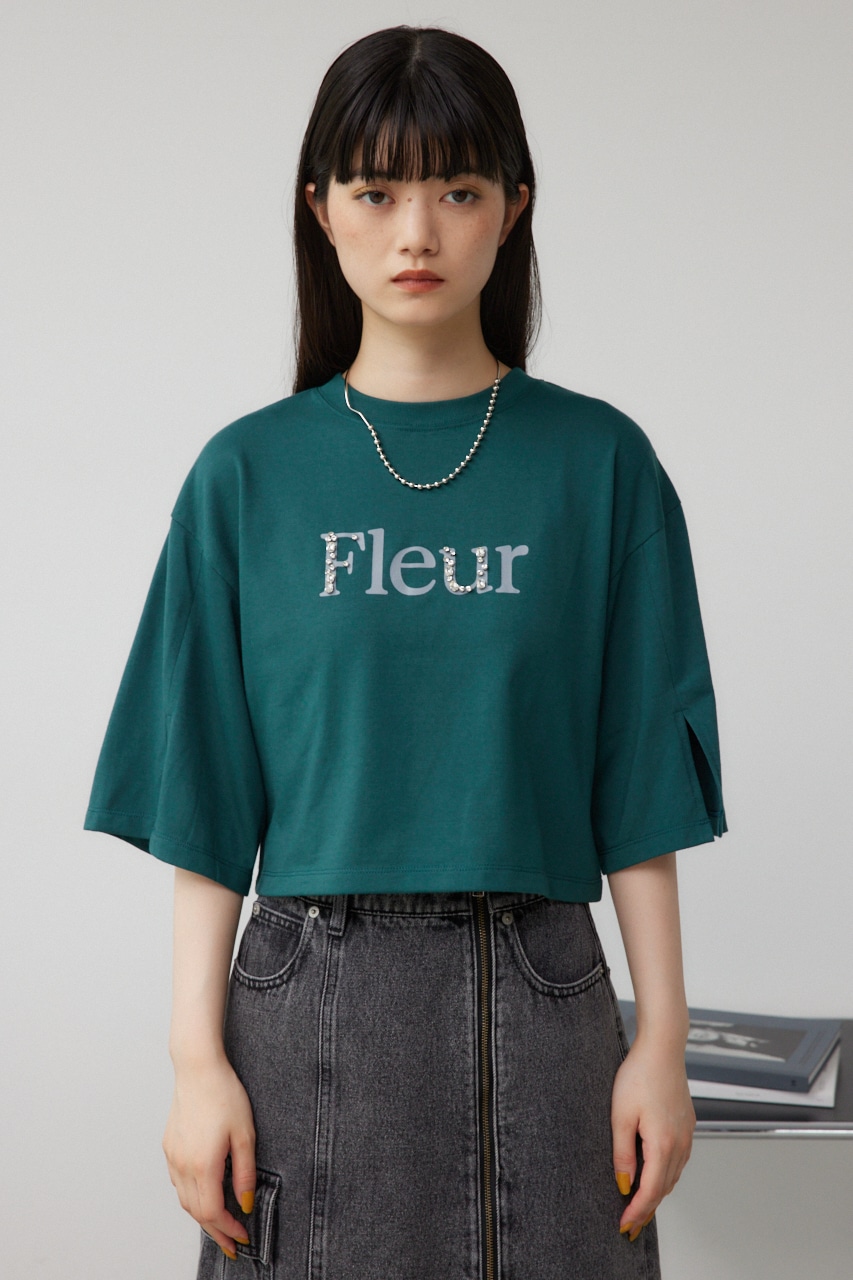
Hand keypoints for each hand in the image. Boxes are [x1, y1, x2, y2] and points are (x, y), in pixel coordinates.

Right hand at [162, 1054, 256, 1257]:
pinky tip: (205, 1194)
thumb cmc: (225, 1095)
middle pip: (196, 1212)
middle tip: (232, 1244)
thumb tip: (246, 1203)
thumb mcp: (245, 1135)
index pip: (212, 1212)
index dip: (228, 1230)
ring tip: (220, 1225)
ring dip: (202, 1216)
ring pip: (185, 1200)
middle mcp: (183, 1165)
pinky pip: (178, 1183)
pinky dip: (192, 1197)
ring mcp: (173, 1156)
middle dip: (216, 1231)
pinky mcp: (169, 1147)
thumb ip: (245, 1174)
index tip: (243, 1238)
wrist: (198, 1068)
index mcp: (203, 1165)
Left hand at [610, 1037, 694, 1241]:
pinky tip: (654, 1176)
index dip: (637, 1212)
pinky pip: (678, 1161)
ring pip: (672, 1176)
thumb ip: (623, 1153)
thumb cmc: (639, 1075)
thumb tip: (624, 1184)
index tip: (623, 1226)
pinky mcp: (687, 1126)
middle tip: (630, 1227)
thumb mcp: (620, 1115)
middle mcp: (680, 1144)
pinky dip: (665, 1176)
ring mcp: (687, 1135)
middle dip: (646, 1210)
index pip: (650, 1191)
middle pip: (664, 1188)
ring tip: (640, 1207)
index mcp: (663, 1144)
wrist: (662, 1048)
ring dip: (657, 1194)